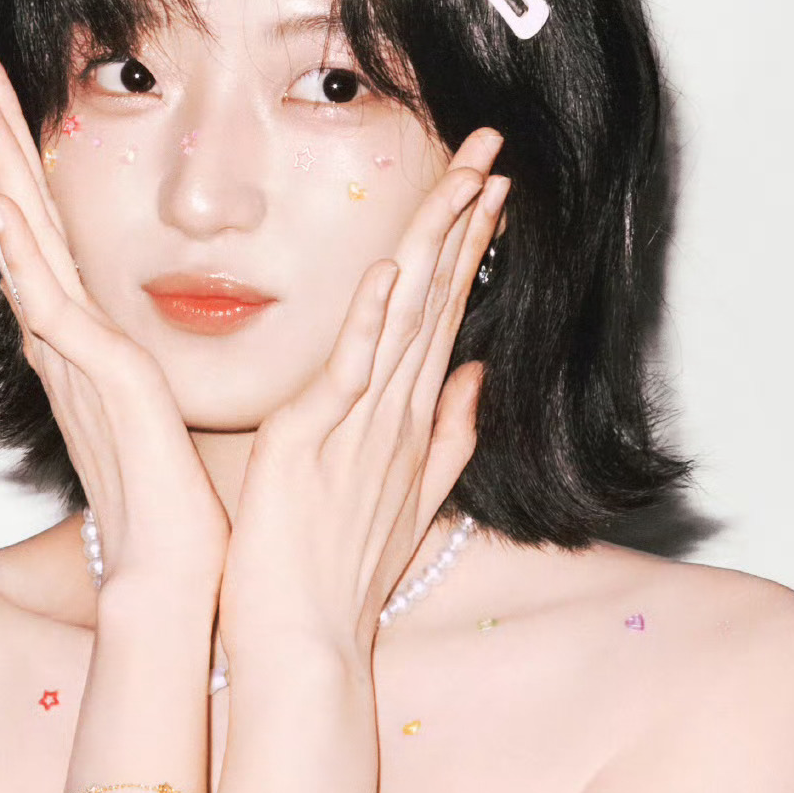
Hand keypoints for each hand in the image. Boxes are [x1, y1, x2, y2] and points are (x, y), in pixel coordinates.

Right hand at [0, 49, 230, 593]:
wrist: (173, 569)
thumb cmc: (181, 500)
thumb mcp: (173, 405)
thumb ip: (160, 363)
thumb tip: (167, 333)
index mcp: (84, 340)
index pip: (46, 234)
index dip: (22, 168)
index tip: (3, 108)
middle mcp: (63, 338)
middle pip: (21, 219)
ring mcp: (68, 350)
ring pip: (22, 238)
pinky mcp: (88, 368)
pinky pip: (46, 289)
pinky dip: (23, 237)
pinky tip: (3, 190)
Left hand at [215, 127, 507, 668]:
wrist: (304, 645)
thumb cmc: (338, 575)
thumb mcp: (407, 498)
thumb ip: (448, 435)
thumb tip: (476, 377)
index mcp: (410, 418)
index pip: (446, 310)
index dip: (469, 244)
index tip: (489, 185)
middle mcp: (397, 412)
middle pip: (438, 296)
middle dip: (465, 218)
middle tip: (489, 147)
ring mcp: (362, 425)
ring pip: (407, 318)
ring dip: (434, 246)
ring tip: (461, 180)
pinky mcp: (313, 442)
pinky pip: (351, 371)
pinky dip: (373, 323)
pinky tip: (391, 272)